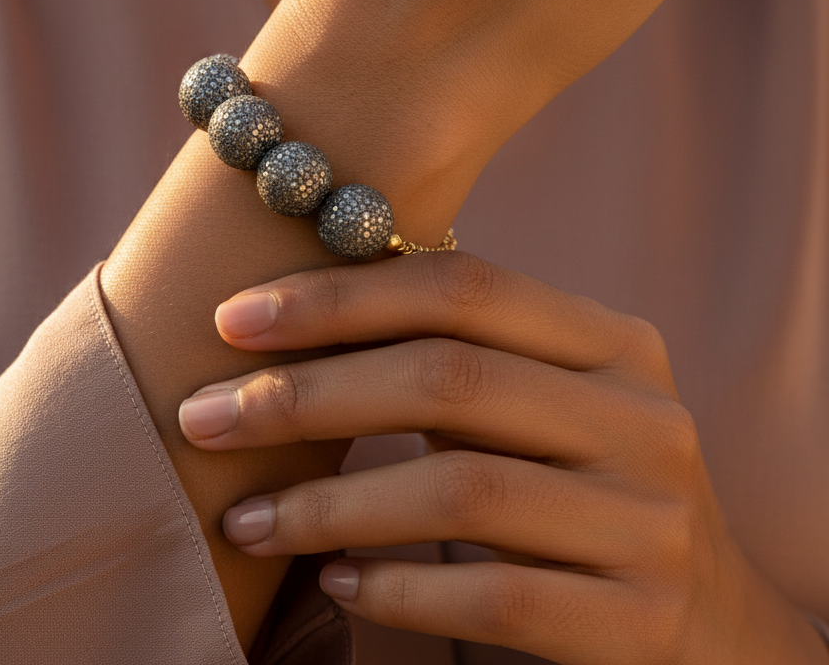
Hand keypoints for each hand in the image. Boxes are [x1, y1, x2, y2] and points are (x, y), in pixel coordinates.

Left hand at [179, 254, 828, 662]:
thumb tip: (286, 322)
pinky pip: (493, 598)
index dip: (339, 298)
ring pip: (458, 491)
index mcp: (612, 342)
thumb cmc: (580, 484)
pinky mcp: (638, 622)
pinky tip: (334, 581)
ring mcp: (649, 522)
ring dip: (328, 506)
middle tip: (201, 418)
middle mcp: (642, 419)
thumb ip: (456, 356)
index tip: (231, 320)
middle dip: (306, 395)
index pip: (462, 289)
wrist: (711, 624)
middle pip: (449, 379)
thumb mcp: (540, 402)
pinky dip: (398, 587)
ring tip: (243, 518)